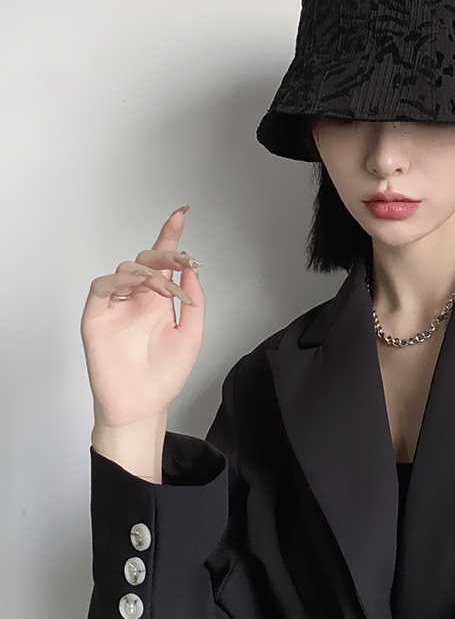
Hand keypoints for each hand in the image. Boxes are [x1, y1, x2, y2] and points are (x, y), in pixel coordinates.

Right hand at [80, 206, 205, 431]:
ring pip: (126, 268)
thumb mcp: (192, 334)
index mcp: (159, 300)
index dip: (170, 236)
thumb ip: (194, 300)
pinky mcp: (97, 315)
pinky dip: (121, 279)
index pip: (164, 262)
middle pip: (146, 259)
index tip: (181, 213)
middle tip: (181, 260)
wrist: (144, 404)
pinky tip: (140, 284)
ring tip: (164, 287)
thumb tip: (193, 269)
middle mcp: (138, 298)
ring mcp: (116, 305)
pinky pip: (103, 286)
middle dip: (164, 253)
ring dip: (150, 271)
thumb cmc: (165, 373)